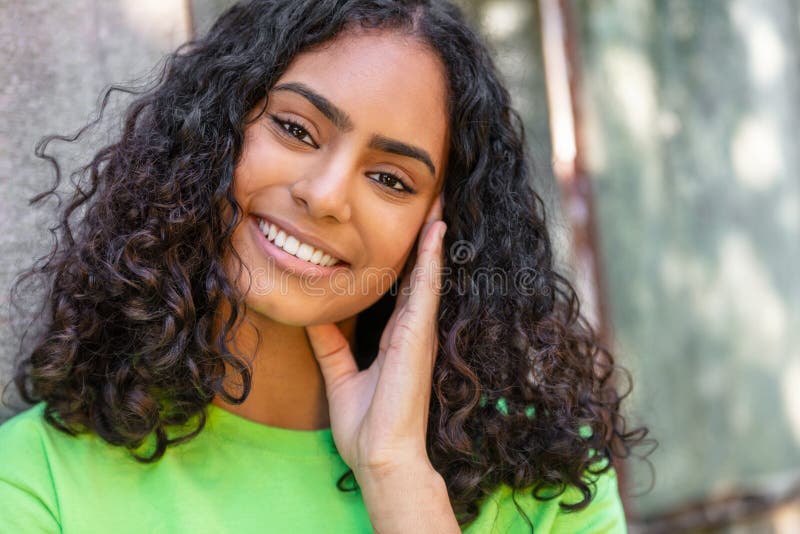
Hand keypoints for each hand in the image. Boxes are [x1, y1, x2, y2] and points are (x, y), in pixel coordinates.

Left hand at [304, 193, 445, 476]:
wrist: (381, 456)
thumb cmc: (366, 425)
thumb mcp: (340, 374)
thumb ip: (331, 344)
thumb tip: (314, 318)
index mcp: (395, 336)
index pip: (403, 286)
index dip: (407, 256)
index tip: (408, 226)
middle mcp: (411, 328)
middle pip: (421, 272)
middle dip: (425, 237)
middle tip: (432, 198)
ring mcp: (418, 331)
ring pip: (428, 273)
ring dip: (432, 237)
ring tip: (438, 201)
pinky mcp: (418, 336)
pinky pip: (427, 289)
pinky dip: (431, 259)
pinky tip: (434, 230)